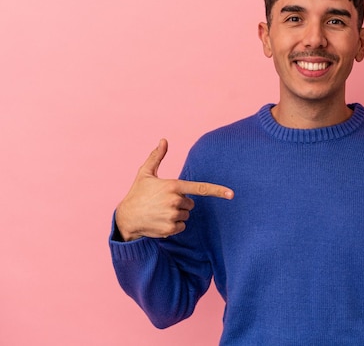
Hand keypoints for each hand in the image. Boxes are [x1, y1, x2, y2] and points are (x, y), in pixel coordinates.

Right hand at [115, 139, 233, 240]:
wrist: (126, 218)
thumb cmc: (137, 193)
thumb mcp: (145, 173)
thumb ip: (157, 156)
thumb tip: (164, 140)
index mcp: (173, 186)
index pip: (200, 188)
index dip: (218, 191)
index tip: (232, 194)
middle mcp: (175, 201)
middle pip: (191, 203)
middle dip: (181, 203)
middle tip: (163, 202)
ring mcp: (172, 216)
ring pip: (186, 216)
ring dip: (177, 215)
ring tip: (160, 212)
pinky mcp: (170, 229)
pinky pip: (182, 227)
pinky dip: (174, 226)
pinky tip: (160, 221)